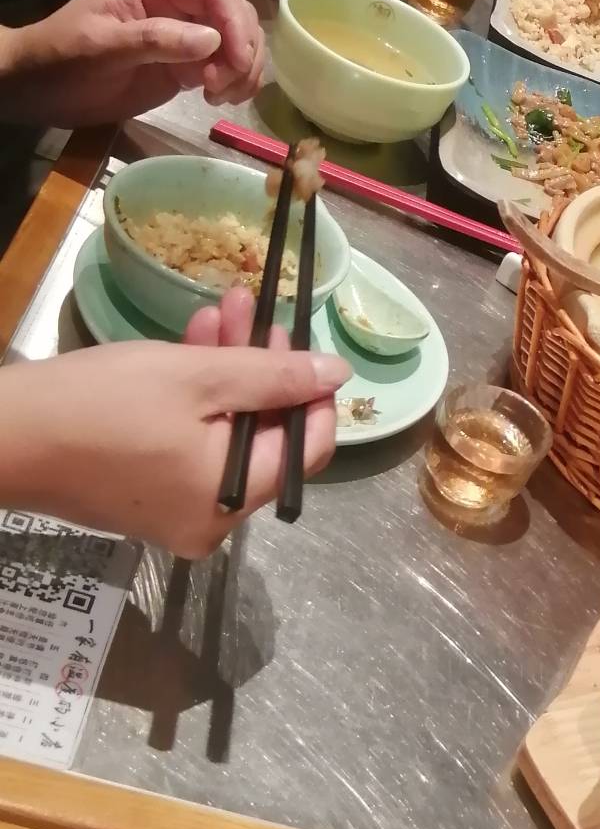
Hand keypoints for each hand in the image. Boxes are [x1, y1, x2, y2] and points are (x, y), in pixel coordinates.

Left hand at [0, 0, 264, 125]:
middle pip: (234, 14)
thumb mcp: (102, 46)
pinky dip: (233, 83)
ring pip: (236, 42)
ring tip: (219, 97)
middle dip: (241, 49)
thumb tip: (212, 41)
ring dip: (241, 69)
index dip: (234, 22)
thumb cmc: (61, 59)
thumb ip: (156, 40)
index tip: (234, 61)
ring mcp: (183, 36)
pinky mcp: (184, 66)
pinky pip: (224, 68)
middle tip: (224, 85)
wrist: (38, 89)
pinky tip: (217, 100)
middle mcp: (176, 4)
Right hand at [0, 287, 348, 557]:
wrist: (2, 437)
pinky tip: (193, 342)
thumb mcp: (198, 378)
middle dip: (262, 367)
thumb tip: (337, 377)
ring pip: (225, 433)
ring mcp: (175, 512)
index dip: (315, 395)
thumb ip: (274, 377)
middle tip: (254, 311)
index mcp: (234, 499)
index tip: (307, 344)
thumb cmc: (104, 405)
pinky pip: (190, 446)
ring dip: (227, 371)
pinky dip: (196, 399)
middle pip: (263, 438)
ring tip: (223, 307)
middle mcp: (212, 520)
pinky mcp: (143, 496)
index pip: (308, 451)